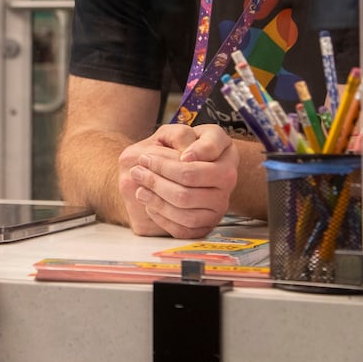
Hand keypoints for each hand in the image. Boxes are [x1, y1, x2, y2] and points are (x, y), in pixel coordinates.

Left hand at [117, 124, 236, 238]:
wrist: (199, 163)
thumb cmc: (192, 143)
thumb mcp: (189, 130)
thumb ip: (185, 136)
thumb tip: (186, 157)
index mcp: (226, 166)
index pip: (191, 172)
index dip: (165, 167)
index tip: (146, 157)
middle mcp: (225, 191)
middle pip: (184, 195)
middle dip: (154, 182)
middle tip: (136, 170)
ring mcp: (217, 211)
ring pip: (183, 214)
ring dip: (156, 201)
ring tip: (139, 187)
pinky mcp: (206, 227)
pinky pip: (183, 231)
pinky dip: (162, 218)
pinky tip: (150, 204)